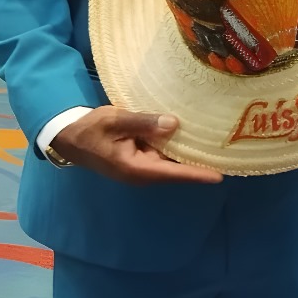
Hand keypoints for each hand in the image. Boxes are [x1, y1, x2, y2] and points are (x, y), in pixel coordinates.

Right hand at [50, 109, 223, 184]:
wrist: (69, 136)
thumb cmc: (90, 129)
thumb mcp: (115, 120)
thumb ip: (143, 122)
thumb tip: (173, 124)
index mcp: (136, 168)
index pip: (172, 172)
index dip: (197, 173)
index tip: (220, 176)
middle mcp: (142, 173)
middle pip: (176, 169)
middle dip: (199, 164)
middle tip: (227, 154)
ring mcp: (141, 168)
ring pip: (171, 162)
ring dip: (190, 155)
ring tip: (217, 146)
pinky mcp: (140, 160)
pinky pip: (163, 156)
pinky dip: (177, 149)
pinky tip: (193, 137)